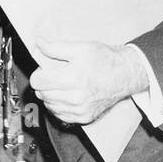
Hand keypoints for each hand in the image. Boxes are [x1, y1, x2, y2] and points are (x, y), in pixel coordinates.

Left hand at [30, 39, 146, 125]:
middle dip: (45, 84)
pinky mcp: (84, 118)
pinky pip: (59, 115)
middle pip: (41, 94)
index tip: (45, 70)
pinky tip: (67, 95)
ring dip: (51, 95)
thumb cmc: (104, 60)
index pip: (38, 82)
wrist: (124, 75)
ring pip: (49, 105)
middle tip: (56, 75)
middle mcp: (75, 98)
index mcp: (72, 79)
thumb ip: (56, 47)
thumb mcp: (80, 48)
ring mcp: (79, 110)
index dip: (39, 74)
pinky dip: (59, 106)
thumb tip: (39, 43)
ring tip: (63, 85)